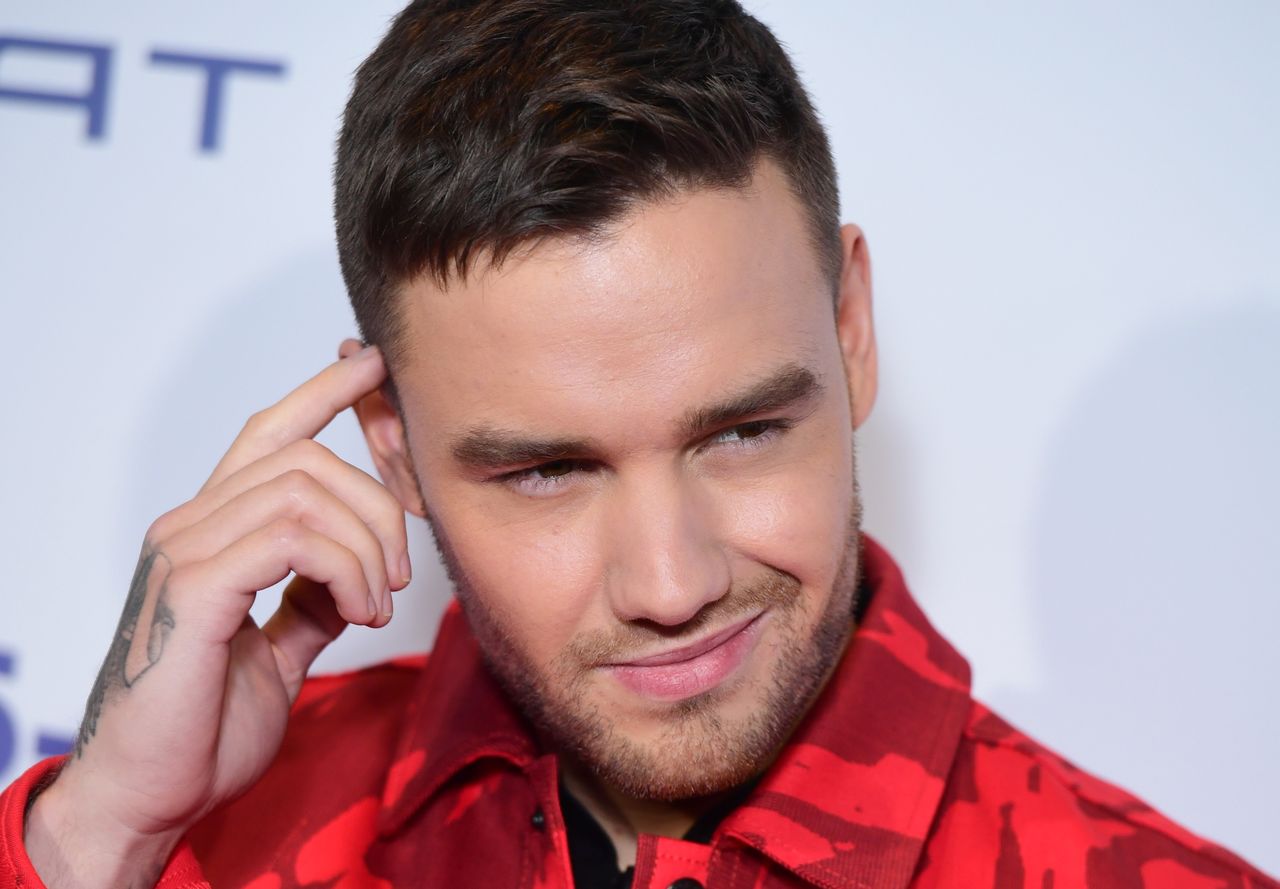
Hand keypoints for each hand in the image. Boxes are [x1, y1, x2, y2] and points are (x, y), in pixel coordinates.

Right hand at [25, 339, 409, 888]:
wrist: (148, 797)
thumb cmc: (203, 727)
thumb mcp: (279, 649)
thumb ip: (311, 600)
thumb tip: (355, 571)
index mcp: (210, 532)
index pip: (266, 435)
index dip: (322, 392)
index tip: (371, 367)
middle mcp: (190, 526)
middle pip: (306, 458)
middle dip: (377, 503)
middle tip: (399, 572)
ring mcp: (185, 553)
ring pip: (303, 490)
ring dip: (366, 544)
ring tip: (376, 602)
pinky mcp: (193, 590)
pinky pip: (290, 539)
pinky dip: (345, 569)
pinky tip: (359, 611)